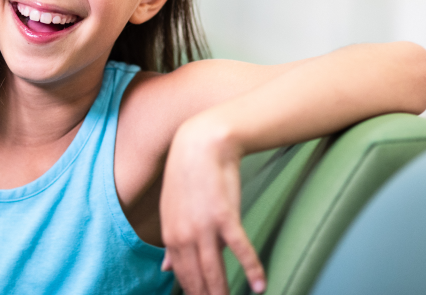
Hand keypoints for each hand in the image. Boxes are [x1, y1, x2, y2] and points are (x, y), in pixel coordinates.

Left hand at [159, 118, 266, 294]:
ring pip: (215, 270)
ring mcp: (205, 227)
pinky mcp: (226, 216)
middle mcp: (184, 235)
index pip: (182, 274)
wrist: (200, 145)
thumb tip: (165, 268)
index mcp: (170, 235)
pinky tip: (260, 286)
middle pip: (197, 277)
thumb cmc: (187, 176)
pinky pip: (240, 249)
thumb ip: (171, 241)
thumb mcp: (171, 210)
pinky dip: (252, 269)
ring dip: (223, 292)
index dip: (192, 292)